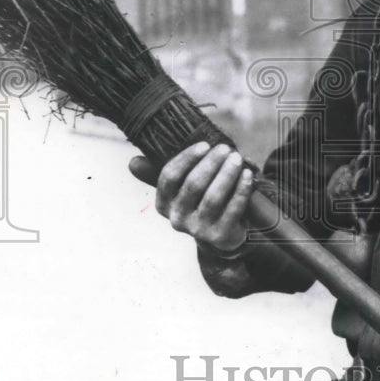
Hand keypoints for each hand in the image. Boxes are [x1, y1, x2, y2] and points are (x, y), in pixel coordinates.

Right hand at [129, 142, 253, 252]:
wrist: (221, 233)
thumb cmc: (201, 199)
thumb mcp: (182, 188)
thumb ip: (165, 172)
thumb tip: (132, 162)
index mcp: (164, 204)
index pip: (169, 177)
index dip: (187, 158)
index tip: (205, 144)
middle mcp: (177, 219)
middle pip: (193, 185)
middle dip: (211, 163)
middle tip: (226, 148)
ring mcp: (198, 230)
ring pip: (213, 197)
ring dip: (227, 174)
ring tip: (237, 158)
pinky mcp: (220, 236)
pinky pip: (233, 209)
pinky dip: (241, 189)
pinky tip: (247, 175)